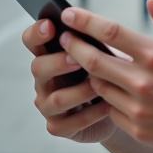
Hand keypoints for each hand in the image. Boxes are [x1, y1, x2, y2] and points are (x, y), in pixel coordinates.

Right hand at [22, 19, 117, 144]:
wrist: (120, 107)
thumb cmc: (109, 73)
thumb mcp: (104, 53)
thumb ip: (93, 41)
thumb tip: (94, 25)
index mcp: (50, 55)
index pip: (32, 41)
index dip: (36, 33)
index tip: (50, 25)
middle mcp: (44, 80)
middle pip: (38, 68)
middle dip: (57, 62)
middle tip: (76, 59)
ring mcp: (48, 105)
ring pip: (56, 98)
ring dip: (79, 91)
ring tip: (99, 85)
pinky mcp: (59, 127)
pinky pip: (70, 122)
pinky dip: (90, 114)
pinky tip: (107, 106)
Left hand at [59, 0, 152, 152]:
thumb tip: (151, 1)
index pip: (110, 33)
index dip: (85, 21)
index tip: (69, 13)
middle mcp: (144, 83)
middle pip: (93, 61)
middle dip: (73, 46)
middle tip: (63, 37)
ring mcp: (139, 109)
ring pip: (99, 87)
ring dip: (89, 73)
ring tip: (84, 62)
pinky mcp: (140, 130)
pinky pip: (111, 110)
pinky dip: (106, 98)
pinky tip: (108, 89)